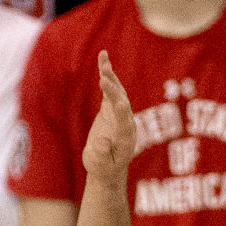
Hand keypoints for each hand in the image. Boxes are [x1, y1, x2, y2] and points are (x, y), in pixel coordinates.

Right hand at [82, 50, 136, 182]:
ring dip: (110, 75)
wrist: (109, 166)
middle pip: (122, 100)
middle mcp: (126, 121)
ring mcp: (120, 113)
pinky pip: (110, 90)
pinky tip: (103, 61)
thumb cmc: (103, 167)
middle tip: (104, 74)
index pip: (123, 117)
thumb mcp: (99, 164)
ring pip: (117, 91)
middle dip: (113, 87)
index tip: (107, 93)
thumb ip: (101, 154)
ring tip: (103, 58)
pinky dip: (106, 76)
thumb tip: (100, 142)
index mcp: (125, 136)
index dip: (117, 105)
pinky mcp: (112, 108)